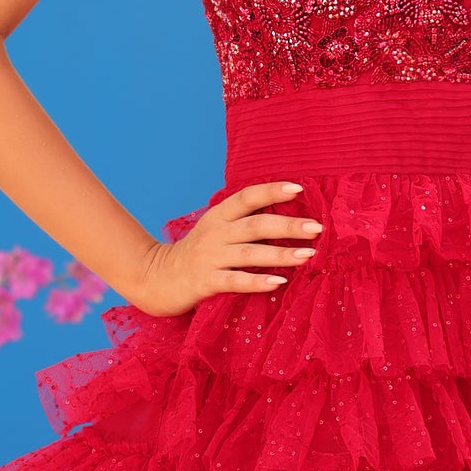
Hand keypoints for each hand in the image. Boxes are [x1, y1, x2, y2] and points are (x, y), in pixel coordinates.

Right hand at [127, 181, 320, 315]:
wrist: (154, 279)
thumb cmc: (196, 255)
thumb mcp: (215, 230)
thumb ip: (243, 223)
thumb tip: (288, 218)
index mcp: (218, 216)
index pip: (247, 197)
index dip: (272, 190)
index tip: (299, 188)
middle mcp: (214, 233)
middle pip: (255, 225)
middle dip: (288, 226)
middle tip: (317, 228)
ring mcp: (209, 258)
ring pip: (249, 254)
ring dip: (281, 254)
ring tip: (308, 255)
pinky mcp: (205, 282)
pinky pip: (235, 281)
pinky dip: (257, 282)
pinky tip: (279, 282)